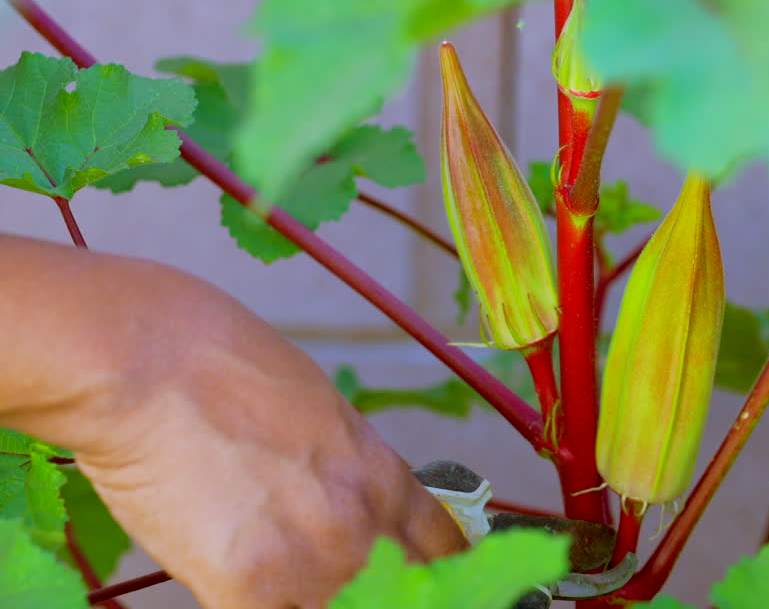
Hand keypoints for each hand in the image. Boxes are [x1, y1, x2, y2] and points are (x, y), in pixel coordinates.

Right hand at [0, 235, 468, 607]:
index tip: (421, 575)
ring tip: (253, 555)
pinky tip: (226, 583)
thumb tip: (331, 498)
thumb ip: (337, 468)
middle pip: (381, 592)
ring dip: (293, 597)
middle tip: (305, 559)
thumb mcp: (315, 408)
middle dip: (350, 585)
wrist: (150, 362)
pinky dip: (248, 607)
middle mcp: (361, 528)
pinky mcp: (245, 592)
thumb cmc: (219, 361)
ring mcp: (309, 565)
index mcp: (382, 477)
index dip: (433, 570)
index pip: (441, 548)